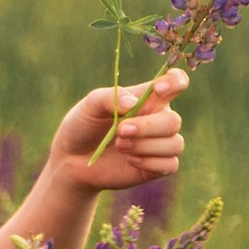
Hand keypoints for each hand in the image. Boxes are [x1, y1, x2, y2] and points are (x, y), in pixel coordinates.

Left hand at [49, 69, 187, 191]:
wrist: (73, 159)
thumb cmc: (84, 125)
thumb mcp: (91, 105)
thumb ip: (110, 98)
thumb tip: (132, 104)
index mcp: (148, 98)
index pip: (176, 83)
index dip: (174, 82)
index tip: (157, 89)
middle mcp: (159, 119)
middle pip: (173, 121)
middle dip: (147, 127)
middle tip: (120, 131)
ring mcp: (160, 144)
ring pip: (174, 144)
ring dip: (146, 146)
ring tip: (119, 146)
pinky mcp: (157, 166)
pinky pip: (170, 164)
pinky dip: (150, 162)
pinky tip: (130, 160)